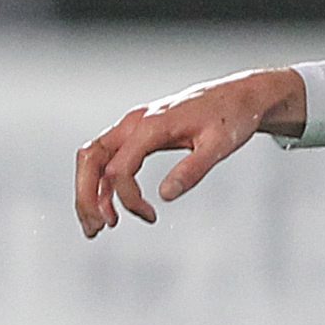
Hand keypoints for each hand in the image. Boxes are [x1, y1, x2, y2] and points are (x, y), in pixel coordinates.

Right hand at [74, 68, 301, 237]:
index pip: (120, 167)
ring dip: (88, 192)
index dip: (128, 198)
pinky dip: (103, 184)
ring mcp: (134, 126)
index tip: (151, 217)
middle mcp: (135, 122)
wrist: (238, 96)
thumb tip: (165, 195)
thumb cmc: (231, 117)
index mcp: (152, 125)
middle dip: (86, 196)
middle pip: (91, 159)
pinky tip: (110, 209)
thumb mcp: (219, 146)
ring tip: (97, 227)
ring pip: (94, 158)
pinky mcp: (138, 132)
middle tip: (96, 229)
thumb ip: (192, 170)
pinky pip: (109, 158)